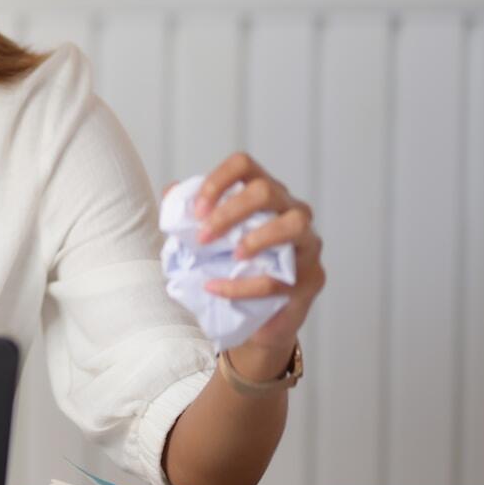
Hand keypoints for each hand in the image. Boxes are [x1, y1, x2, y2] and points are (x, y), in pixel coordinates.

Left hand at [164, 152, 326, 374]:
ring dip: (256, 238)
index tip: (196, 211)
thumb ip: (189, 216)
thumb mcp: (205, 241)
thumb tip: (172, 191)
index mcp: (263, 195)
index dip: (218, 181)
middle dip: (230, 212)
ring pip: (294, 223)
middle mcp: (291, 210)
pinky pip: (282, 277)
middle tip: (203, 237)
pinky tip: (217, 289)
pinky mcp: (311, 277)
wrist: (256, 319)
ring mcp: (307, 242)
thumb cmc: (230, 269)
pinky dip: (244, 285)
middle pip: (266, 190)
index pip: (244, 165)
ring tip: (231, 256)